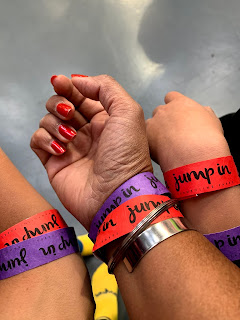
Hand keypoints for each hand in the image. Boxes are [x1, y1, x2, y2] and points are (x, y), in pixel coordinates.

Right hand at [31, 75, 151, 229]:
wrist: (115, 196)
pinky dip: (44, 139)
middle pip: (61, 105)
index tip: (60, 82)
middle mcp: (86, 131)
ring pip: (47, 120)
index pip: (80, 95)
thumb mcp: (128, 112)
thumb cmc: (126, 156)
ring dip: (55, 124)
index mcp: (104, 119)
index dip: (69, 86)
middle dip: (60, 103)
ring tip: (70, 138)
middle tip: (70, 114)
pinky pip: (38, 140)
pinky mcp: (54, 162)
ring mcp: (70, 147)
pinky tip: (60, 149)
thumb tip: (79, 81)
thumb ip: (106, 88)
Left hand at [146, 92, 230, 171]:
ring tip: (166, 145)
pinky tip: (161, 153)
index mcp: (180, 103)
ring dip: (155, 132)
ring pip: (150, 125)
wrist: (196, 155)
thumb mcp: (212, 120)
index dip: (173, 106)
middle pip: (159, 111)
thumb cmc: (207, 139)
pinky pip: (145, 139)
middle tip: (173, 133)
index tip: (177, 115)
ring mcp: (153, 124)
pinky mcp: (146, 138)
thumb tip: (203, 111)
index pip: (171, 97)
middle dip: (164, 120)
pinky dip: (151, 145)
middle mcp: (164, 110)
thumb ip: (204, 113)